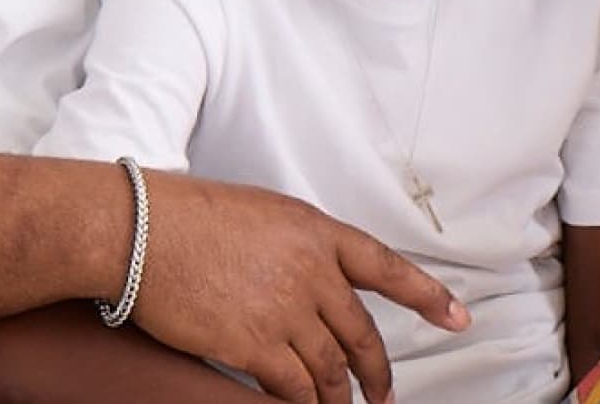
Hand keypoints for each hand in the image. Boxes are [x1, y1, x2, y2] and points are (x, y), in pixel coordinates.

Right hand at [134, 172, 465, 403]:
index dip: (428, 296)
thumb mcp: (261, 215)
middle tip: (384, 396)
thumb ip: (297, 250)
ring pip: (330, 370)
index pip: (387, 267)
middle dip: (378, 373)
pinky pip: (292, 389)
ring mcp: (286, 311)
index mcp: (317, 233)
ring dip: (338, 399)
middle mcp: (312, 273)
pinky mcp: (255, 346)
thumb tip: (312, 284)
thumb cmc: (187, 216)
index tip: (458, 317)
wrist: (141, 231)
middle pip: (361, 335)